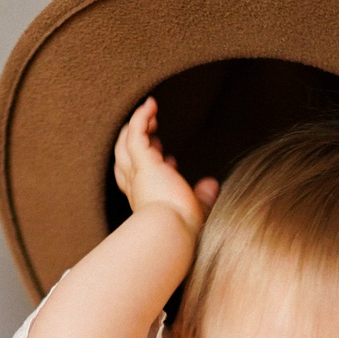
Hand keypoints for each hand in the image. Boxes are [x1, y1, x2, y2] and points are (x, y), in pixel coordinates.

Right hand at [112, 99, 217, 233]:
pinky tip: (151, 104)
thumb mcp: (195, 209)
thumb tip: (213, 185)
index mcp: (146, 201)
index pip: (141, 180)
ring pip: (126, 145)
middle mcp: (137, 187)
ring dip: (136, 127)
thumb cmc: (182, 230)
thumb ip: (203, 196)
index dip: (154, 167)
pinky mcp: (144, 163)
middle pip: (125, 160)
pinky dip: (141, 118)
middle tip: (153, 131)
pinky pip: (136, 134)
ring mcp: (137, 174)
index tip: (172, 162)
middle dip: (136, 143)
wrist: (172, 233)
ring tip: (149, 112)